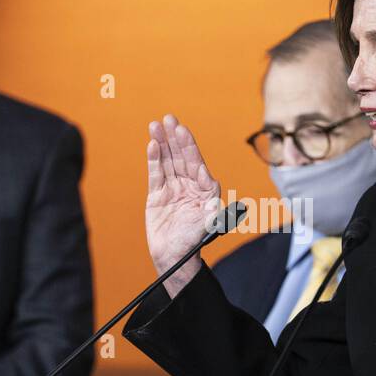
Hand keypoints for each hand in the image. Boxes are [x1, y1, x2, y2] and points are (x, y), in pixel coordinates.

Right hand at [146, 114, 220, 296]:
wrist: (173, 257)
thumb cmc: (193, 242)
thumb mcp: (208, 227)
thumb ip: (216, 212)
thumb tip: (223, 196)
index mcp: (205, 190)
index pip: (197, 164)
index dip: (190, 148)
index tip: (183, 133)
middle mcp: (190, 185)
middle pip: (182, 157)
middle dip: (176, 138)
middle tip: (169, 119)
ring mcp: (174, 187)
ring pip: (168, 161)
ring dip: (162, 143)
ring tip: (156, 125)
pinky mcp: (158, 194)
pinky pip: (156, 173)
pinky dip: (154, 159)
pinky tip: (152, 144)